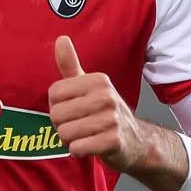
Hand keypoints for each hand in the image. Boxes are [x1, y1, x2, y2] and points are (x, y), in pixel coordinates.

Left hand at [48, 36, 147, 171]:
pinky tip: (90, 146)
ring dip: (70, 140)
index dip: (57, 106)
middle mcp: (106, 96)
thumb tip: (61, 38)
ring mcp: (112, 119)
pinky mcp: (113, 141)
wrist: (136, 141)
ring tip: (85, 136)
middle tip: (79, 126)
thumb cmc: (105, 112)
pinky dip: (78, 151)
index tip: (73, 109)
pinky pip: (77, 148)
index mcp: (98, 80)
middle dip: (62, 125)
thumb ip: (71, 65)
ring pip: (65, 133)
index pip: (54, 93)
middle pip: (56, 114)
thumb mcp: (89, 86)